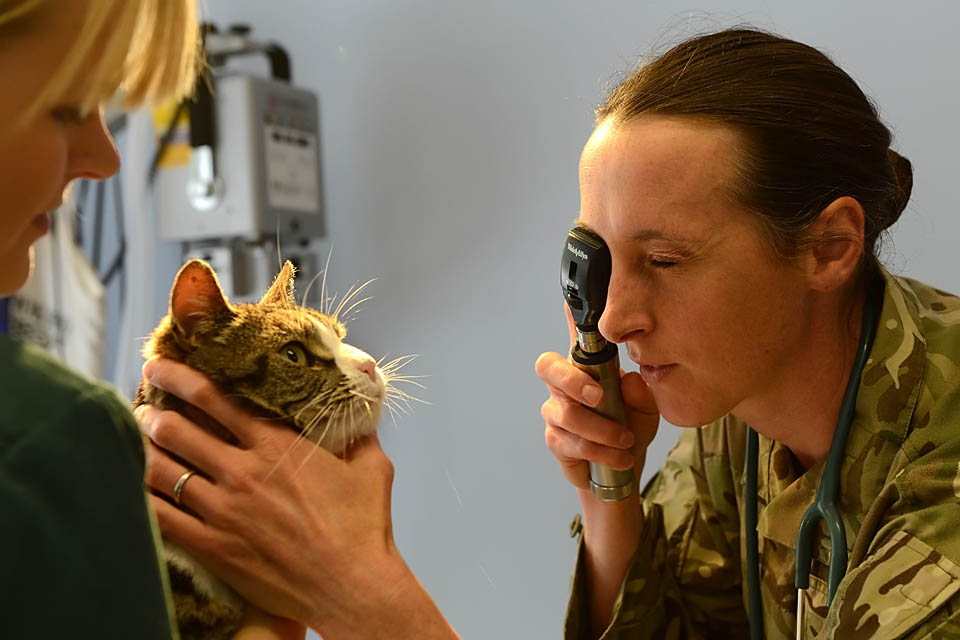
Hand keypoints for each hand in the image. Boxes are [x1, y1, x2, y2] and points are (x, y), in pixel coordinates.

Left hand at [135, 358, 443, 637]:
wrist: (352, 586)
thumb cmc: (364, 527)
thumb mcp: (372, 466)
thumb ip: (357, 432)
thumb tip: (360, 404)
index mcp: (276, 445)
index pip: (213, 398)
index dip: (179, 377)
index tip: (159, 366)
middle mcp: (242, 472)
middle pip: (177, 430)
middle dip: (152, 412)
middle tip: (143, 405)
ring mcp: (223, 511)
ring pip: (162, 470)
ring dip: (144, 449)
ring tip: (137, 440)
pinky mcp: (214, 547)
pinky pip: (162, 517)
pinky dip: (143, 497)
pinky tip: (135, 486)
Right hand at [535, 305, 659, 491]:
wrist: (624, 467)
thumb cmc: (631, 427)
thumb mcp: (646, 407)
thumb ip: (641, 391)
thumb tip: (629, 380)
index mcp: (587, 367)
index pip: (576, 336)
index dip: (572, 316)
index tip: (572, 300)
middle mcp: (564, 384)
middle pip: (547, 366)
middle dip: (573, 381)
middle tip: (599, 397)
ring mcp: (556, 411)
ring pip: (566, 413)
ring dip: (601, 429)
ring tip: (626, 439)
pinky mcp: (556, 440)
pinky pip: (572, 442)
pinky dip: (600, 451)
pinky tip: (619, 457)